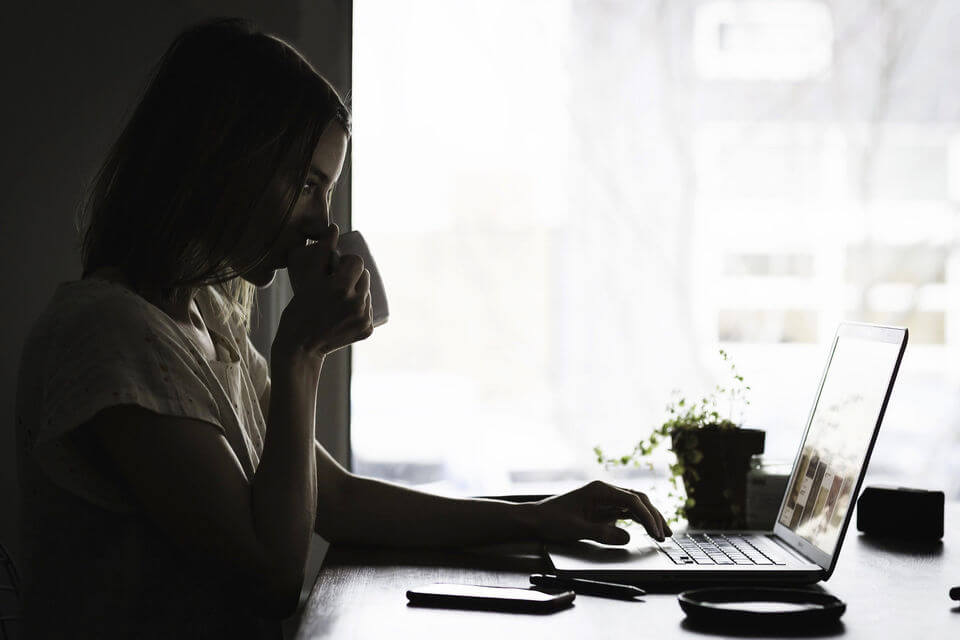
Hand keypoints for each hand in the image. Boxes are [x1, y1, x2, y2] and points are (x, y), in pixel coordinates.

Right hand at [274, 222, 373, 360]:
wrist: (300, 346)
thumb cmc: (299, 309)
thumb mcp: (307, 279)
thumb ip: (320, 251)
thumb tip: (334, 227)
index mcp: (340, 287)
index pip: (357, 262)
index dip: (347, 263)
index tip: (336, 268)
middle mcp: (356, 303)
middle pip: (364, 277)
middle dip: (353, 276)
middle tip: (337, 283)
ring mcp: (364, 318)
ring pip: (368, 293)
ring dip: (358, 291)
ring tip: (340, 298)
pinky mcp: (367, 330)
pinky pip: (369, 310)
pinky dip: (360, 309)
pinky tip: (346, 312)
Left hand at [533, 480, 670, 544]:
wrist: (537, 519)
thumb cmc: (552, 520)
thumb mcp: (577, 529)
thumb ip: (602, 533)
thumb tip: (627, 537)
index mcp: (599, 490)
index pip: (632, 500)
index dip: (647, 516)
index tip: (655, 532)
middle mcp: (605, 491)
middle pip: (638, 500)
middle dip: (654, 516)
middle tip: (665, 535)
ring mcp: (605, 499)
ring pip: (635, 505)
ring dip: (650, 517)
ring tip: (664, 533)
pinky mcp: (604, 508)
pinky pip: (627, 512)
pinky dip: (640, 520)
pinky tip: (649, 529)